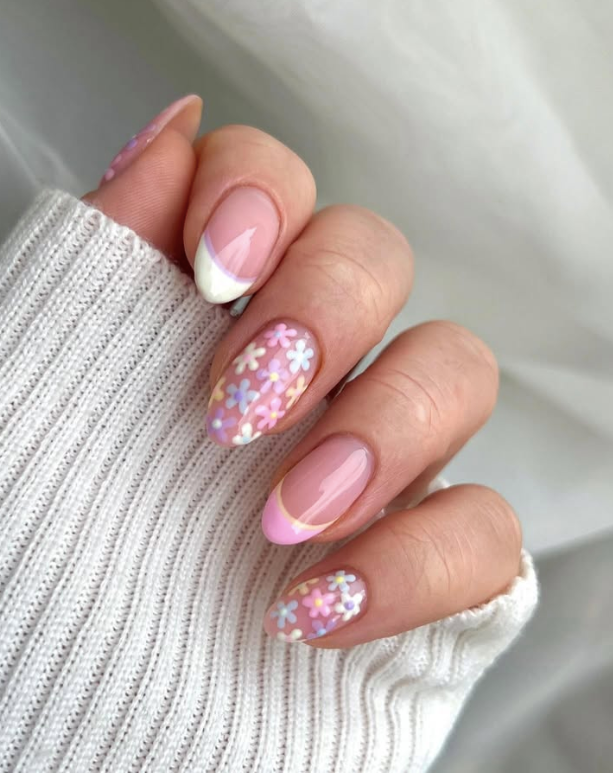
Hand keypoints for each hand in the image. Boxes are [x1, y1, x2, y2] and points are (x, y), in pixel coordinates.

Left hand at [85, 95, 521, 647]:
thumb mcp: (42, 395)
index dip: (262, 196)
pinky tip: (316, 609)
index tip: (212, 274)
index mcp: (216, 313)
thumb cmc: (39, 549)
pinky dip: (414, 564)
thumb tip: (170, 137)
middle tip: (239, 408)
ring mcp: (380, 454)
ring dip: (383, 431)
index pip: (274, 186)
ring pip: (456, 370)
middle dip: (325, 311)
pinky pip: (483, 529)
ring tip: (283, 518)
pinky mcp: (426, 553)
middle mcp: (311, 364)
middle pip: (376, 257)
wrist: (76, 701)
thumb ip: (93, 267)